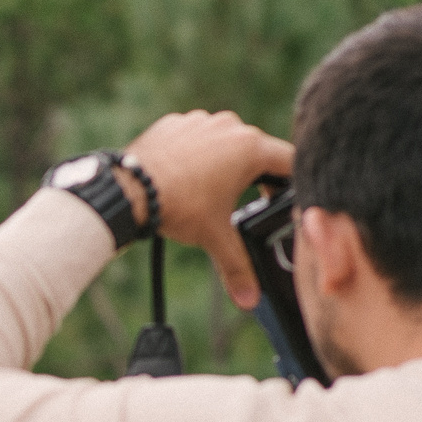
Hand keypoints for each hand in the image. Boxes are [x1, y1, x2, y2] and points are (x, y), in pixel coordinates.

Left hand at [120, 110, 293, 309]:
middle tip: (255, 200)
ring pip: (226, 141)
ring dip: (227, 163)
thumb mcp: (214, 236)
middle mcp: (230, 126)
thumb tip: (250, 300)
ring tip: (216, 191)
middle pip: (259, 150)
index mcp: (250, 147)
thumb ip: (238, 267)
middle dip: (259, 176)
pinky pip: (197, 137)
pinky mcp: (176, 123)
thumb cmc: (177, 206)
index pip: (290, 162)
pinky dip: (197, 154)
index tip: (288, 200)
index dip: (295, 183)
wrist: (127, 189)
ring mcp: (201, 121)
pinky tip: (189, 177)